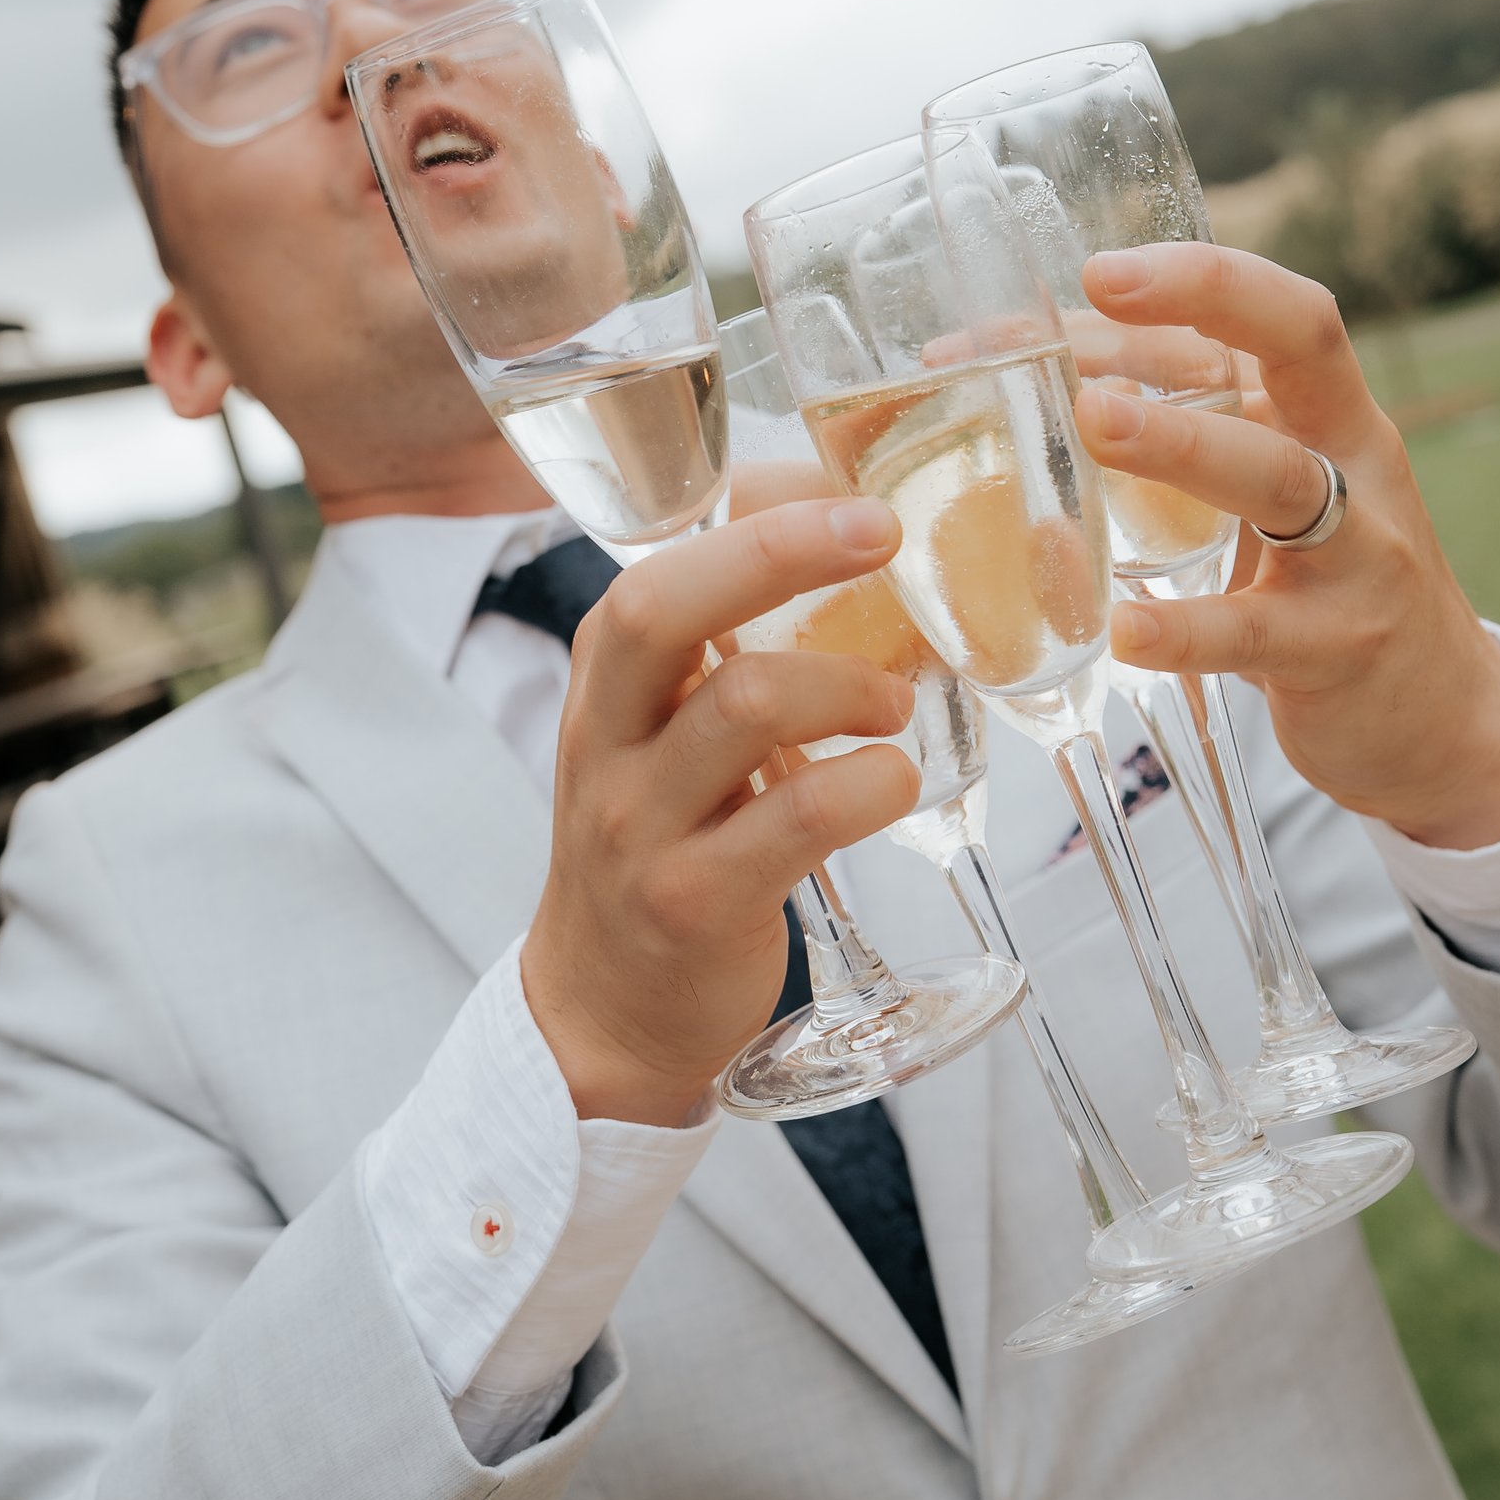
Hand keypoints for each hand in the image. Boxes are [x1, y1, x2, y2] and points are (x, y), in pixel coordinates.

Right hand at [521, 501, 919, 1123]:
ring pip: (748, 706)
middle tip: (884, 533)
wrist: (605, 1006)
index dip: (755, 516)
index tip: (846, 492)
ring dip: (850, 685)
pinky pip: (796, 817)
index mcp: (606, 683)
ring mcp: (642, 825)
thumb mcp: (664, 737)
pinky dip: (870, 783)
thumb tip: (852, 548)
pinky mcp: (693, 901)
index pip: (658, 566)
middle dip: (783, 550)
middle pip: (667, 608)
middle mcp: (609, 742)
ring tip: (894, 704)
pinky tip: (894, 779)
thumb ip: (729, 656)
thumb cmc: (661, 844)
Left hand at [1076, 245, 1499, 851]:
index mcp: (1336, 416)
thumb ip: (1184, 429)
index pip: (1288, 315)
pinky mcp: (1336, 650)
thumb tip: (1035, 372)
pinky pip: (1257, 631)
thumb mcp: (1274, 491)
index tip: (1102, 268)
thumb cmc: (1323, 581)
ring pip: (1281, 479)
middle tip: (1096, 293)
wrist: (1436, 716)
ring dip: (1183, 443)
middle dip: (1206, 310)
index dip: (1204, 278)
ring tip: (1094, 423)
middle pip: (1305, 355)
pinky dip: (1188, 628)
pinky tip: (1123, 627)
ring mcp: (1359, 557)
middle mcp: (1358, 466)